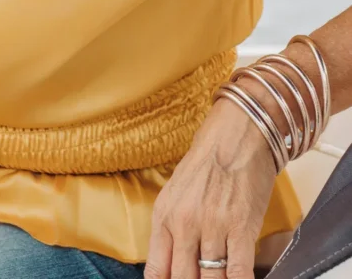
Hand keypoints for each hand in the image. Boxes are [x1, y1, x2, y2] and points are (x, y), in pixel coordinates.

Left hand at [144, 97, 277, 278]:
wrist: (237, 134)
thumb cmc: (208, 162)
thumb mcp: (176, 193)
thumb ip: (171, 231)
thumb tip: (170, 268)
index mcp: (164, 216)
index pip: (156, 272)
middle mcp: (184, 224)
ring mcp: (213, 227)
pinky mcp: (241, 227)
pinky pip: (237, 272)